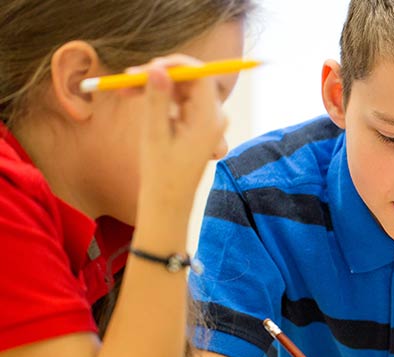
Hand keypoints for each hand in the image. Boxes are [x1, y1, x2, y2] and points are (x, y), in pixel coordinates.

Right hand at [132, 55, 226, 206]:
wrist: (169, 201)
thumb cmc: (161, 172)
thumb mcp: (155, 133)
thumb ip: (157, 99)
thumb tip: (157, 68)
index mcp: (210, 119)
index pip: (200, 75)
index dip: (174, 65)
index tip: (146, 67)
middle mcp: (215, 117)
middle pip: (191, 80)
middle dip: (159, 75)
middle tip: (126, 78)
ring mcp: (209, 119)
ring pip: (183, 88)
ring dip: (156, 85)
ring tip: (124, 91)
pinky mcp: (199, 122)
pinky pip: (182, 100)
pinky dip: (161, 97)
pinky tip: (135, 98)